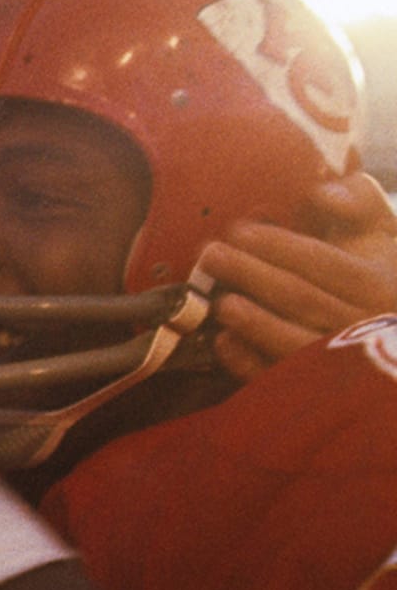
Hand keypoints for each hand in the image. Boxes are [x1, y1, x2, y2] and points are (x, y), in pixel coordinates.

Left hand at [198, 172, 396, 379]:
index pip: (321, 263)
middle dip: (250, 274)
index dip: (276, 245)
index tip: (237, 231)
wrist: (391, 332)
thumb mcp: (381, 228)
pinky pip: (286, 382)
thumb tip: (324, 195)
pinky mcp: (325, 394)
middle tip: (210, 256)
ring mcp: (347, 365)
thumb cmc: (377, 267)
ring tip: (221, 302)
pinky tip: (224, 343)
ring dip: (254, 323)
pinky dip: (253, 365)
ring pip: (296, 344)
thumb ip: (358, 199)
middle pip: (301, 299)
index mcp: (378, 283)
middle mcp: (366, 325)